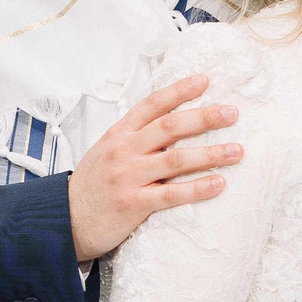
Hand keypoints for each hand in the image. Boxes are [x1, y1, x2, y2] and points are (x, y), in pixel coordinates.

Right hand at [68, 76, 241, 261]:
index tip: (205, 81)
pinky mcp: (133, 204)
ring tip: (237, 151)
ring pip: (175, 159)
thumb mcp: (106, 150)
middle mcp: (124, 151)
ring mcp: (128, 177)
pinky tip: (218, 183)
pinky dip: (197, 188)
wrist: (64, 220)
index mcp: (119, 133)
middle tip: (232, 112)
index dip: (179, 90)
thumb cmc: (91, 185)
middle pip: (170, 127)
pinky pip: (171, 194)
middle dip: (204, 117)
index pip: (152, 104)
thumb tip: (171, 123)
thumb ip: (134, 137)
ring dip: (210, 153)